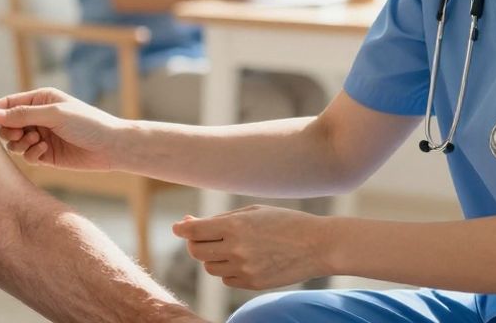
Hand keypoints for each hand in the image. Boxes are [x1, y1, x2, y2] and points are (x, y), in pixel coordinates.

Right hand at [0, 88, 127, 170]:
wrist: (110, 147)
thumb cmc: (87, 123)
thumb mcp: (54, 114)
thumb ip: (23, 114)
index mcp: (40, 100)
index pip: (8, 103)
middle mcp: (38, 117)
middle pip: (7, 125)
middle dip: (9, 131)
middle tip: (21, 135)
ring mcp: (41, 136)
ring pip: (14, 142)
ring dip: (21, 144)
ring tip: (37, 142)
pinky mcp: (46, 155)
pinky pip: (27, 156)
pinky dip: (32, 154)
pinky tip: (45, 152)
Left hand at [171, 205, 332, 290]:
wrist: (318, 245)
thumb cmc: (285, 222)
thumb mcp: (253, 211)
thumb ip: (221, 219)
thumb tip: (189, 223)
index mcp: (235, 227)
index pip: (194, 230)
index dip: (181, 228)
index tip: (178, 226)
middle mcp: (236, 249)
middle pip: (196, 252)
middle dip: (194, 243)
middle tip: (202, 235)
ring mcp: (244, 269)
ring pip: (210, 268)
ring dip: (212, 257)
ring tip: (229, 246)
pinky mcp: (252, 284)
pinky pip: (227, 279)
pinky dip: (228, 270)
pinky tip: (243, 258)